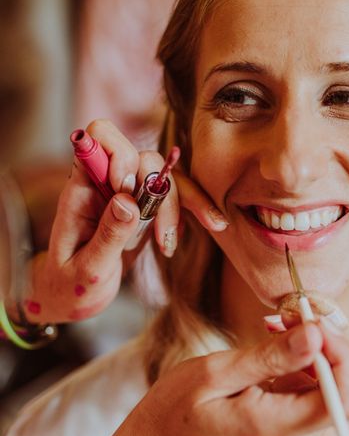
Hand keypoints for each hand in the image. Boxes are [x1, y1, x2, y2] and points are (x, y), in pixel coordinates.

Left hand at [21, 119, 227, 324]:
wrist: (74, 297)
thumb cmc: (70, 285)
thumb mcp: (86, 269)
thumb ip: (108, 234)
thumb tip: (128, 201)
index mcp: (82, 189)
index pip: (99, 138)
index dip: (120, 155)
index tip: (126, 190)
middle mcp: (107, 184)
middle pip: (145, 158)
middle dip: (161, 192)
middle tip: (160, 234)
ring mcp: (129, 195)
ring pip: (167, 177)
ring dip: (182, 205)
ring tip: (171, 245)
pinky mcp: (147, 209)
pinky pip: (177, 197)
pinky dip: (192, 212)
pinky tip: (192, 235)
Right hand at [88, 322, 348, 435]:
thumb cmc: (177, 410)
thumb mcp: (216, 373)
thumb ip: (270, 357)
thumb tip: (316, 334)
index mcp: (280, 427)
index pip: (347, 396)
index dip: (341, 353)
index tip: (310, 324)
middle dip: (331, 344)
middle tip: (294, 318)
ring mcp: (298, 433)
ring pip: (336, 383)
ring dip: (315, 347)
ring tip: (277, 326)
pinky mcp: (293, 424)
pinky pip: (316, 387)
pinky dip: (303, 359)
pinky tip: (275, 342)